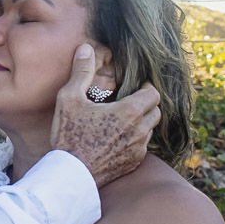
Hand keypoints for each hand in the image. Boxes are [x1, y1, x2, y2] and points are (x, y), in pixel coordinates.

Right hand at [50, 45, 160, 187]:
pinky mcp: (132, 164)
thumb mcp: (69, 99)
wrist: (70, 174)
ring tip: (124, 119)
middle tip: (130, 100)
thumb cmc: (69, 135)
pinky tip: (118, 137)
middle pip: (156, 111)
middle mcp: (139, 131)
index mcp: (128, 112)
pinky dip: (136, 139)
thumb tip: (85, 49)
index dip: (147, 87)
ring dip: (142, 122)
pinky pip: (142, 147)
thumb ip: (80, 72)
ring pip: (150, 130)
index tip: (136, 86)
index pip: (153, 94)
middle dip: (147, 104)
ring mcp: (138, 149)